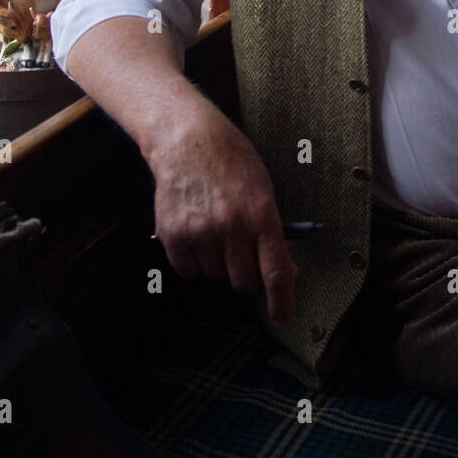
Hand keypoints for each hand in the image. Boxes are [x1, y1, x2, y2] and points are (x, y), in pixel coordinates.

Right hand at [148, 100, 297, 328]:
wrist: (187, 139)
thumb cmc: (232, 161)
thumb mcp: (263, 189)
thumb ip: (272, 232)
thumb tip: (285, 273)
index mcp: (261, 215)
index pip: (276, 272)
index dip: (281, 301)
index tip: (282, 318)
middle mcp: (231, 227)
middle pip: (243, 283)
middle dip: (245, 275)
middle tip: (239, 252)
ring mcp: (199, 232)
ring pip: (214, 277)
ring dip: (216, 264)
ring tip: (213, 230)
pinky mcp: (172, 234)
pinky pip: (187, 271)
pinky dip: (192, 261)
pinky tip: (194, 233)